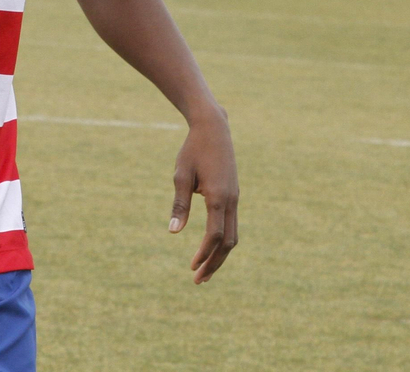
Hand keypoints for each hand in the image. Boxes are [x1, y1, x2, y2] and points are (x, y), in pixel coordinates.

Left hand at [169, 109, 238, 282]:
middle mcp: (231, 200)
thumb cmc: (193, 150)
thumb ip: (179, 205)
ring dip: (220, 255)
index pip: (214, 235)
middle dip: (214, 264)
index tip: (192, 268)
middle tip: (198, 281)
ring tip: (204, 270)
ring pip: (233, 236)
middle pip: (228, 242)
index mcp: (218, 197)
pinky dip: (223, 241)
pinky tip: (211, 248)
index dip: (203, 254)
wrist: (213, 128)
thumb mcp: (181, 175)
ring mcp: (235, 198)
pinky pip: (232, 224)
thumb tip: (173, 232)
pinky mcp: (234, 195)